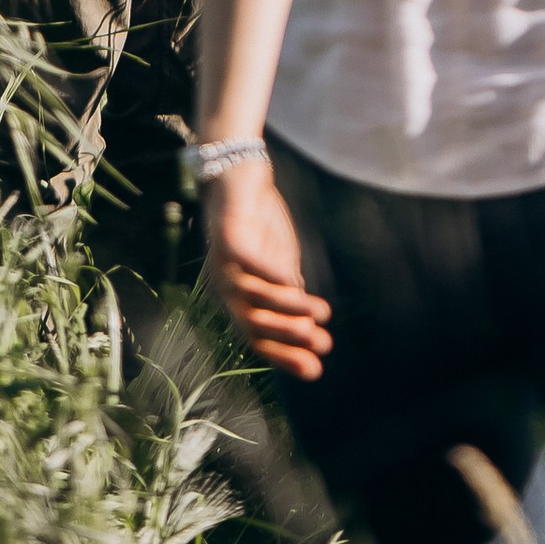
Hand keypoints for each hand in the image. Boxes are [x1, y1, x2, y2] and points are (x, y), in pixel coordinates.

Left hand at [201, 155, 331, 377]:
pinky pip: (246, 260)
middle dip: (287, 339)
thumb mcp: (280, 263)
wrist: (240, 172)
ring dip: (285, 308)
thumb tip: (308, 328)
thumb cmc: (260, 221)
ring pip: (249, 297)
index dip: (284, 357)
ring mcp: (221, 261)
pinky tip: (294, 282)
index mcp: (235, 298)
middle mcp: (223, 286)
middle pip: (250, 325)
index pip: (256, 338)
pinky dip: (269, 274)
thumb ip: (288, 292)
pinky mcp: (226, 234)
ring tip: (318, 312)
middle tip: (323, 344)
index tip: (315, 371)